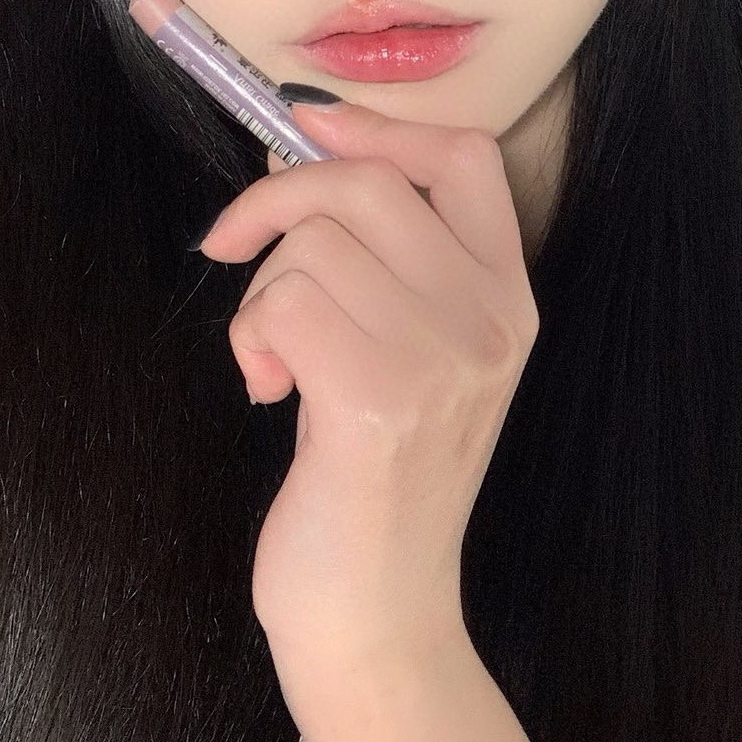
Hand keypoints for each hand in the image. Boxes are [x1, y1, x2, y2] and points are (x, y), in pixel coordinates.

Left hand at [195, 97, 539, 692]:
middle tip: (234, 249)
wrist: (379, 615)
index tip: (302, 126)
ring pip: (313, 245)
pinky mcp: (382, 400)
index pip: (464, 157)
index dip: (375, 126)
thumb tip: (307, 143)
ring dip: (261, 293)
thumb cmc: (373, 479)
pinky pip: (284, 302)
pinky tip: (268, 388)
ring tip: (274, 359)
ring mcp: (445, 360)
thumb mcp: (414, 354)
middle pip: (367, 183)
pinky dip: (252, 336)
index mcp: (507, 299)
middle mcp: (491, 321)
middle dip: (276, 201)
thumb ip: (389, 261)